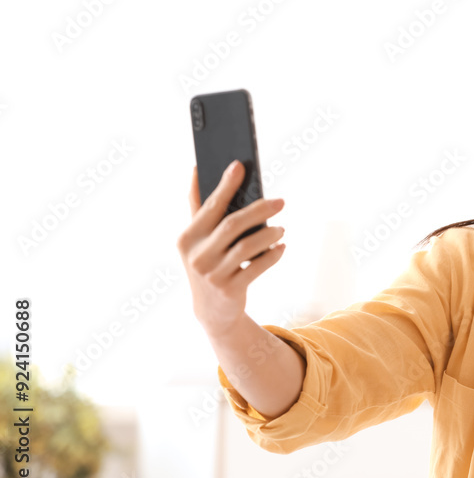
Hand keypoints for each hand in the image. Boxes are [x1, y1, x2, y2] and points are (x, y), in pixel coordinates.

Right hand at [176, 161, 286, 336]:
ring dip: (269, 234)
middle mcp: (197, 256)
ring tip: (280, 228)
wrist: (212, 311)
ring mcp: (213, 275)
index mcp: (187, 238)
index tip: (239, 166)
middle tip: (280, 201)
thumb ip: (198, 208)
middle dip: (259, 209)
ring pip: (248, 246)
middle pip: (233, 224)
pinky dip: (273, 255)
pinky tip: (281, 247)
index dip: (225, 185)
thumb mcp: (197, 240)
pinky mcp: (230, 290)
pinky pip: (258, 267)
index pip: (210, 206)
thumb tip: (196, 170)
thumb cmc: (209, 263)